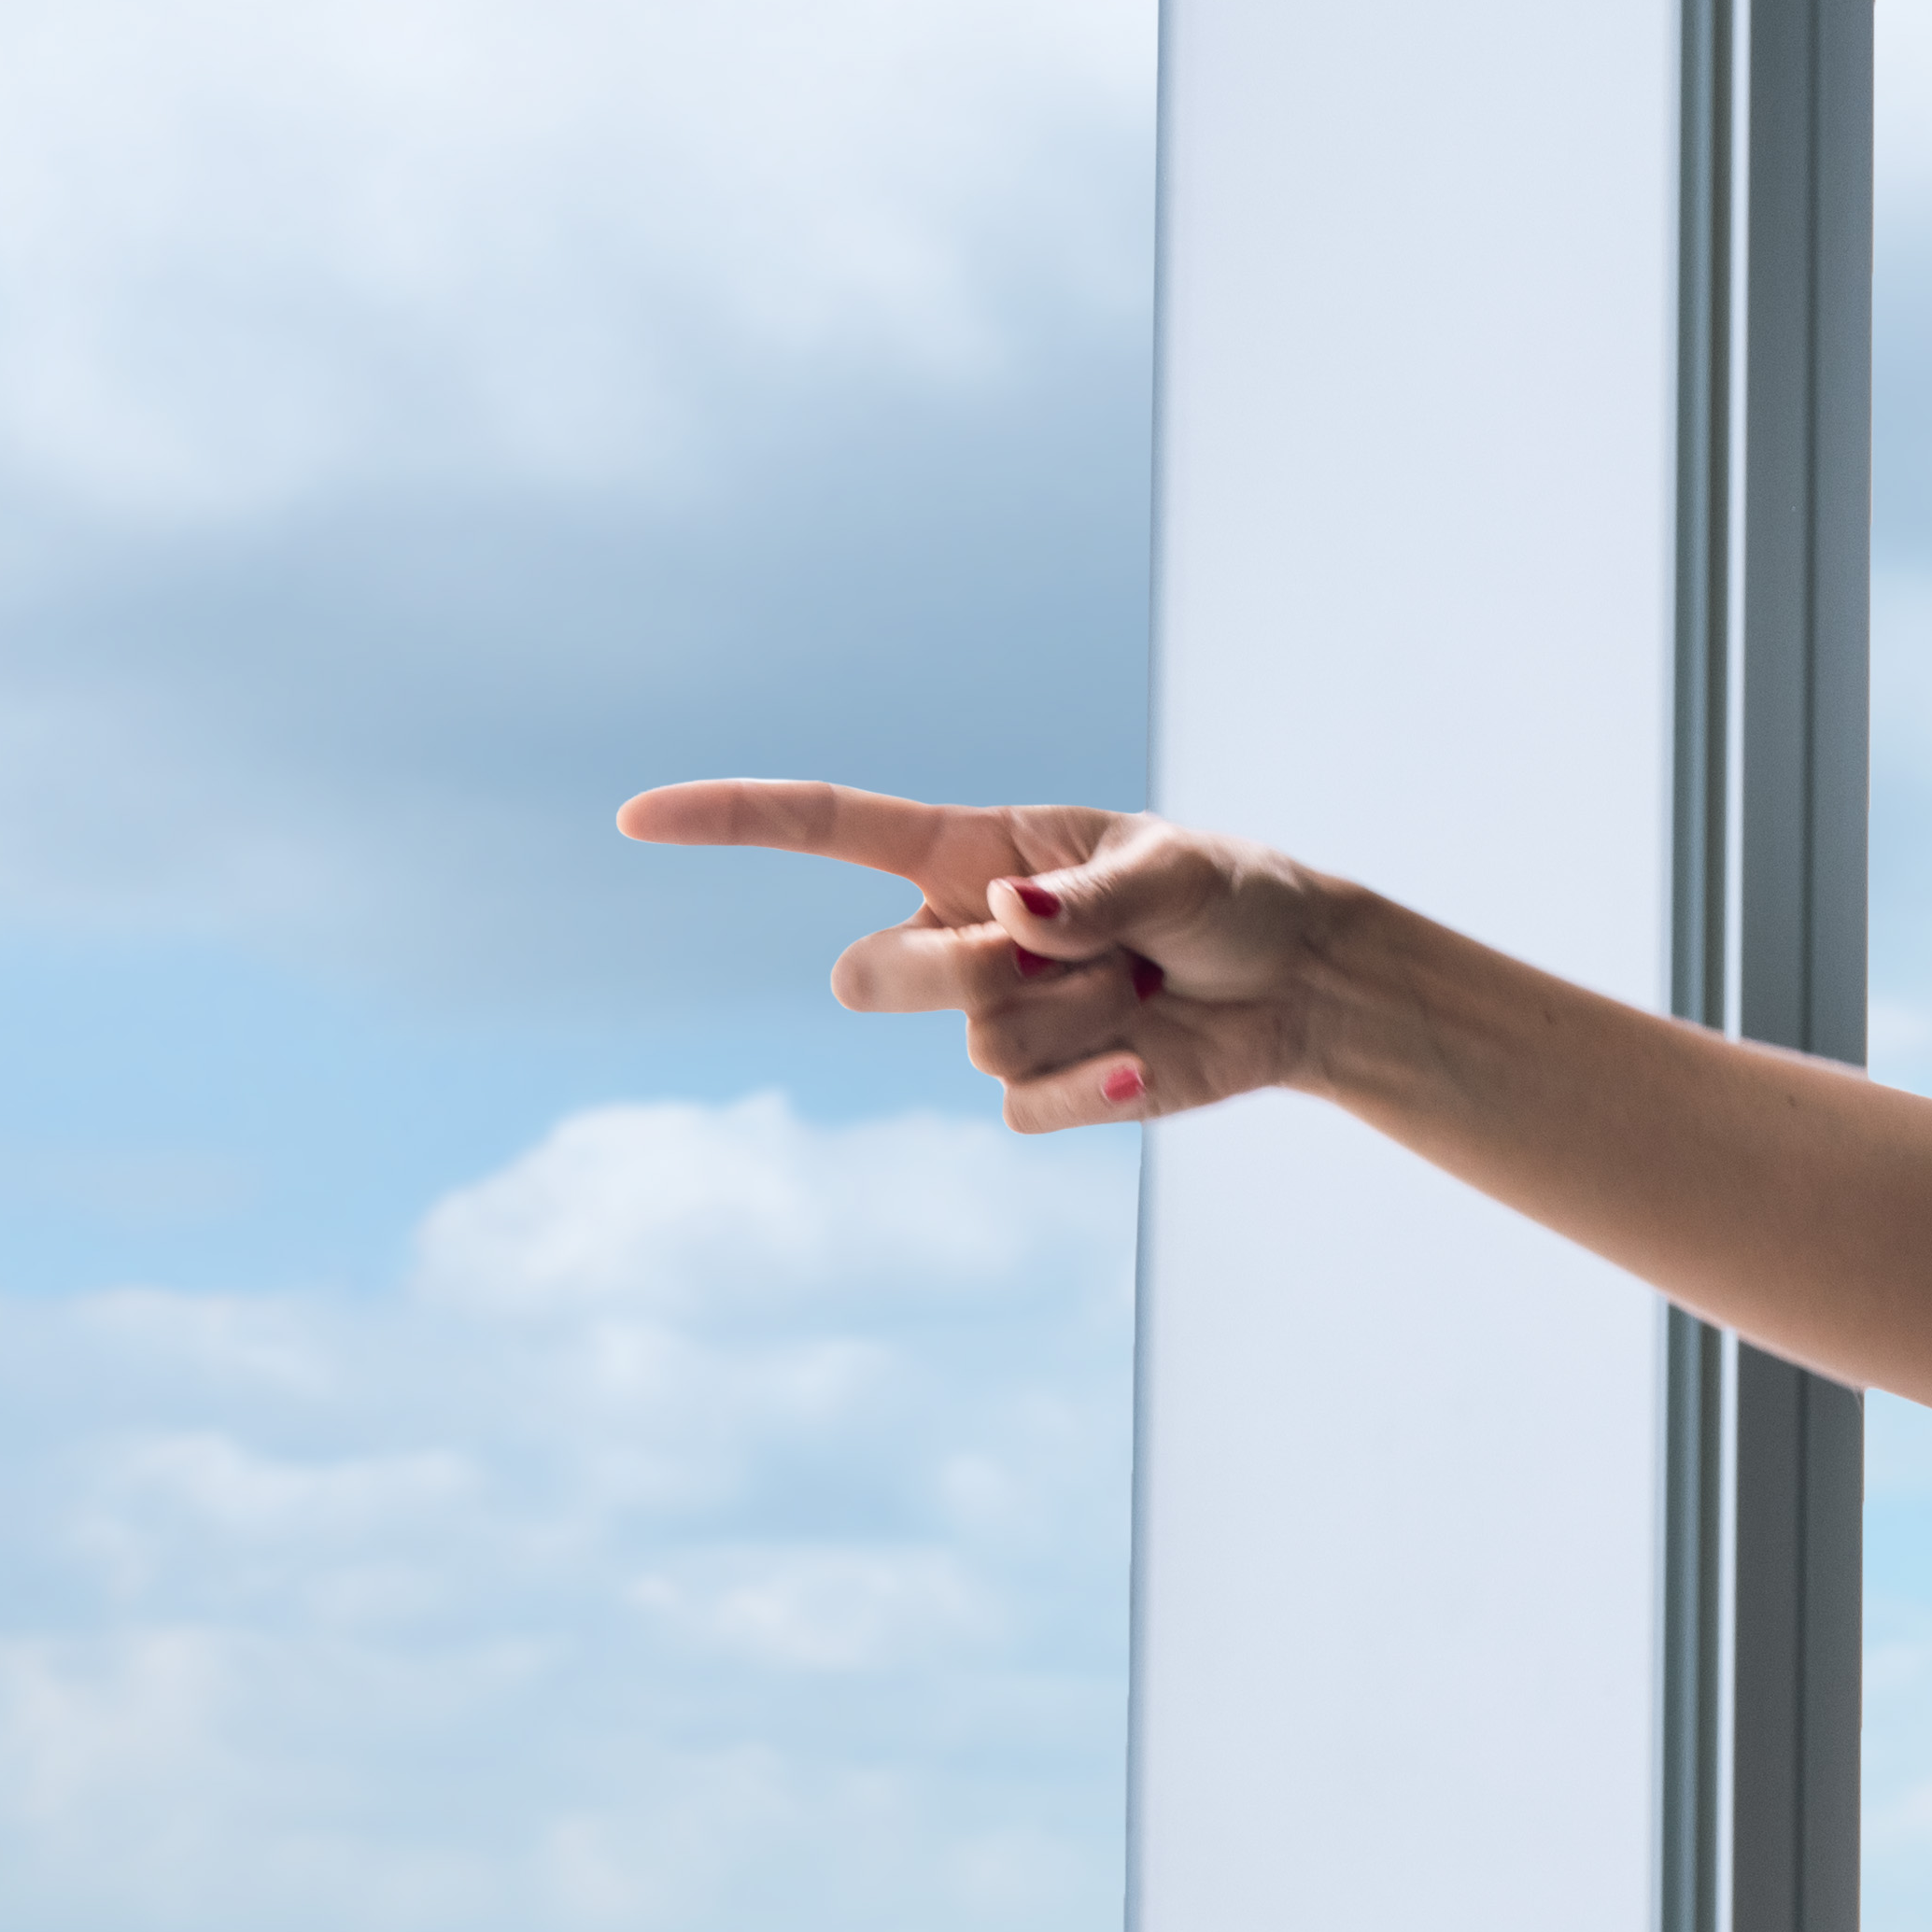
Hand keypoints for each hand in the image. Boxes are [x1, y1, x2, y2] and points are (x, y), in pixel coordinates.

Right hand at [619, 778, 1371, 1135]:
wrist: (1295, 987)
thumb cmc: (1228, 897)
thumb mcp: (1173, 868)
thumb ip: (1090, 895)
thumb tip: (1009, 915)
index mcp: (968, 851)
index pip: (826, 829)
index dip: (732, 823)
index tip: (637, 821)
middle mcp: (960, 933)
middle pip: (871, 977)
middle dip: (960, 971)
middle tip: (1065, 952)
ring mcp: (991, 1020)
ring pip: (970, 1041)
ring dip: (1076, 1014)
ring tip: (1143, 988)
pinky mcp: (1036, 1094)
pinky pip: (1022, 1110)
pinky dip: (1092, 1087)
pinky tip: (1145, 1062)